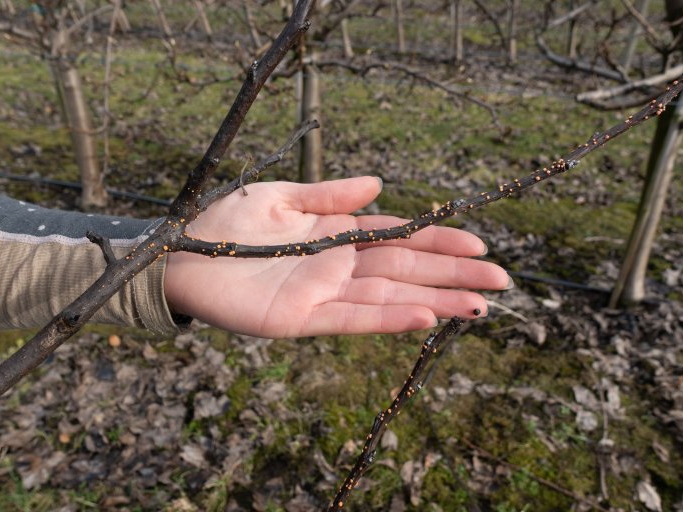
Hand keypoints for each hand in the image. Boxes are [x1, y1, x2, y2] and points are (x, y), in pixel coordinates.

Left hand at [164, 176, 509, 337]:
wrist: (180, 255)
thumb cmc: (227, 224)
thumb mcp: (283, 196)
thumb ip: (331, 195)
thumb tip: (380, 184)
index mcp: (338, 236)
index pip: (400, 239)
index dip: (439, 241)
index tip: (479, 244)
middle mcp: (339, 267)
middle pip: (406, 271)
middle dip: (453, 276)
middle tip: (502, 282)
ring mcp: (323, 294)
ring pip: (390, 299)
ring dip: (434, 302)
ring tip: (477, 306)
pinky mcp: (301, 318)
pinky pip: (352, 319)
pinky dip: (389, 320)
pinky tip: (424, 317)